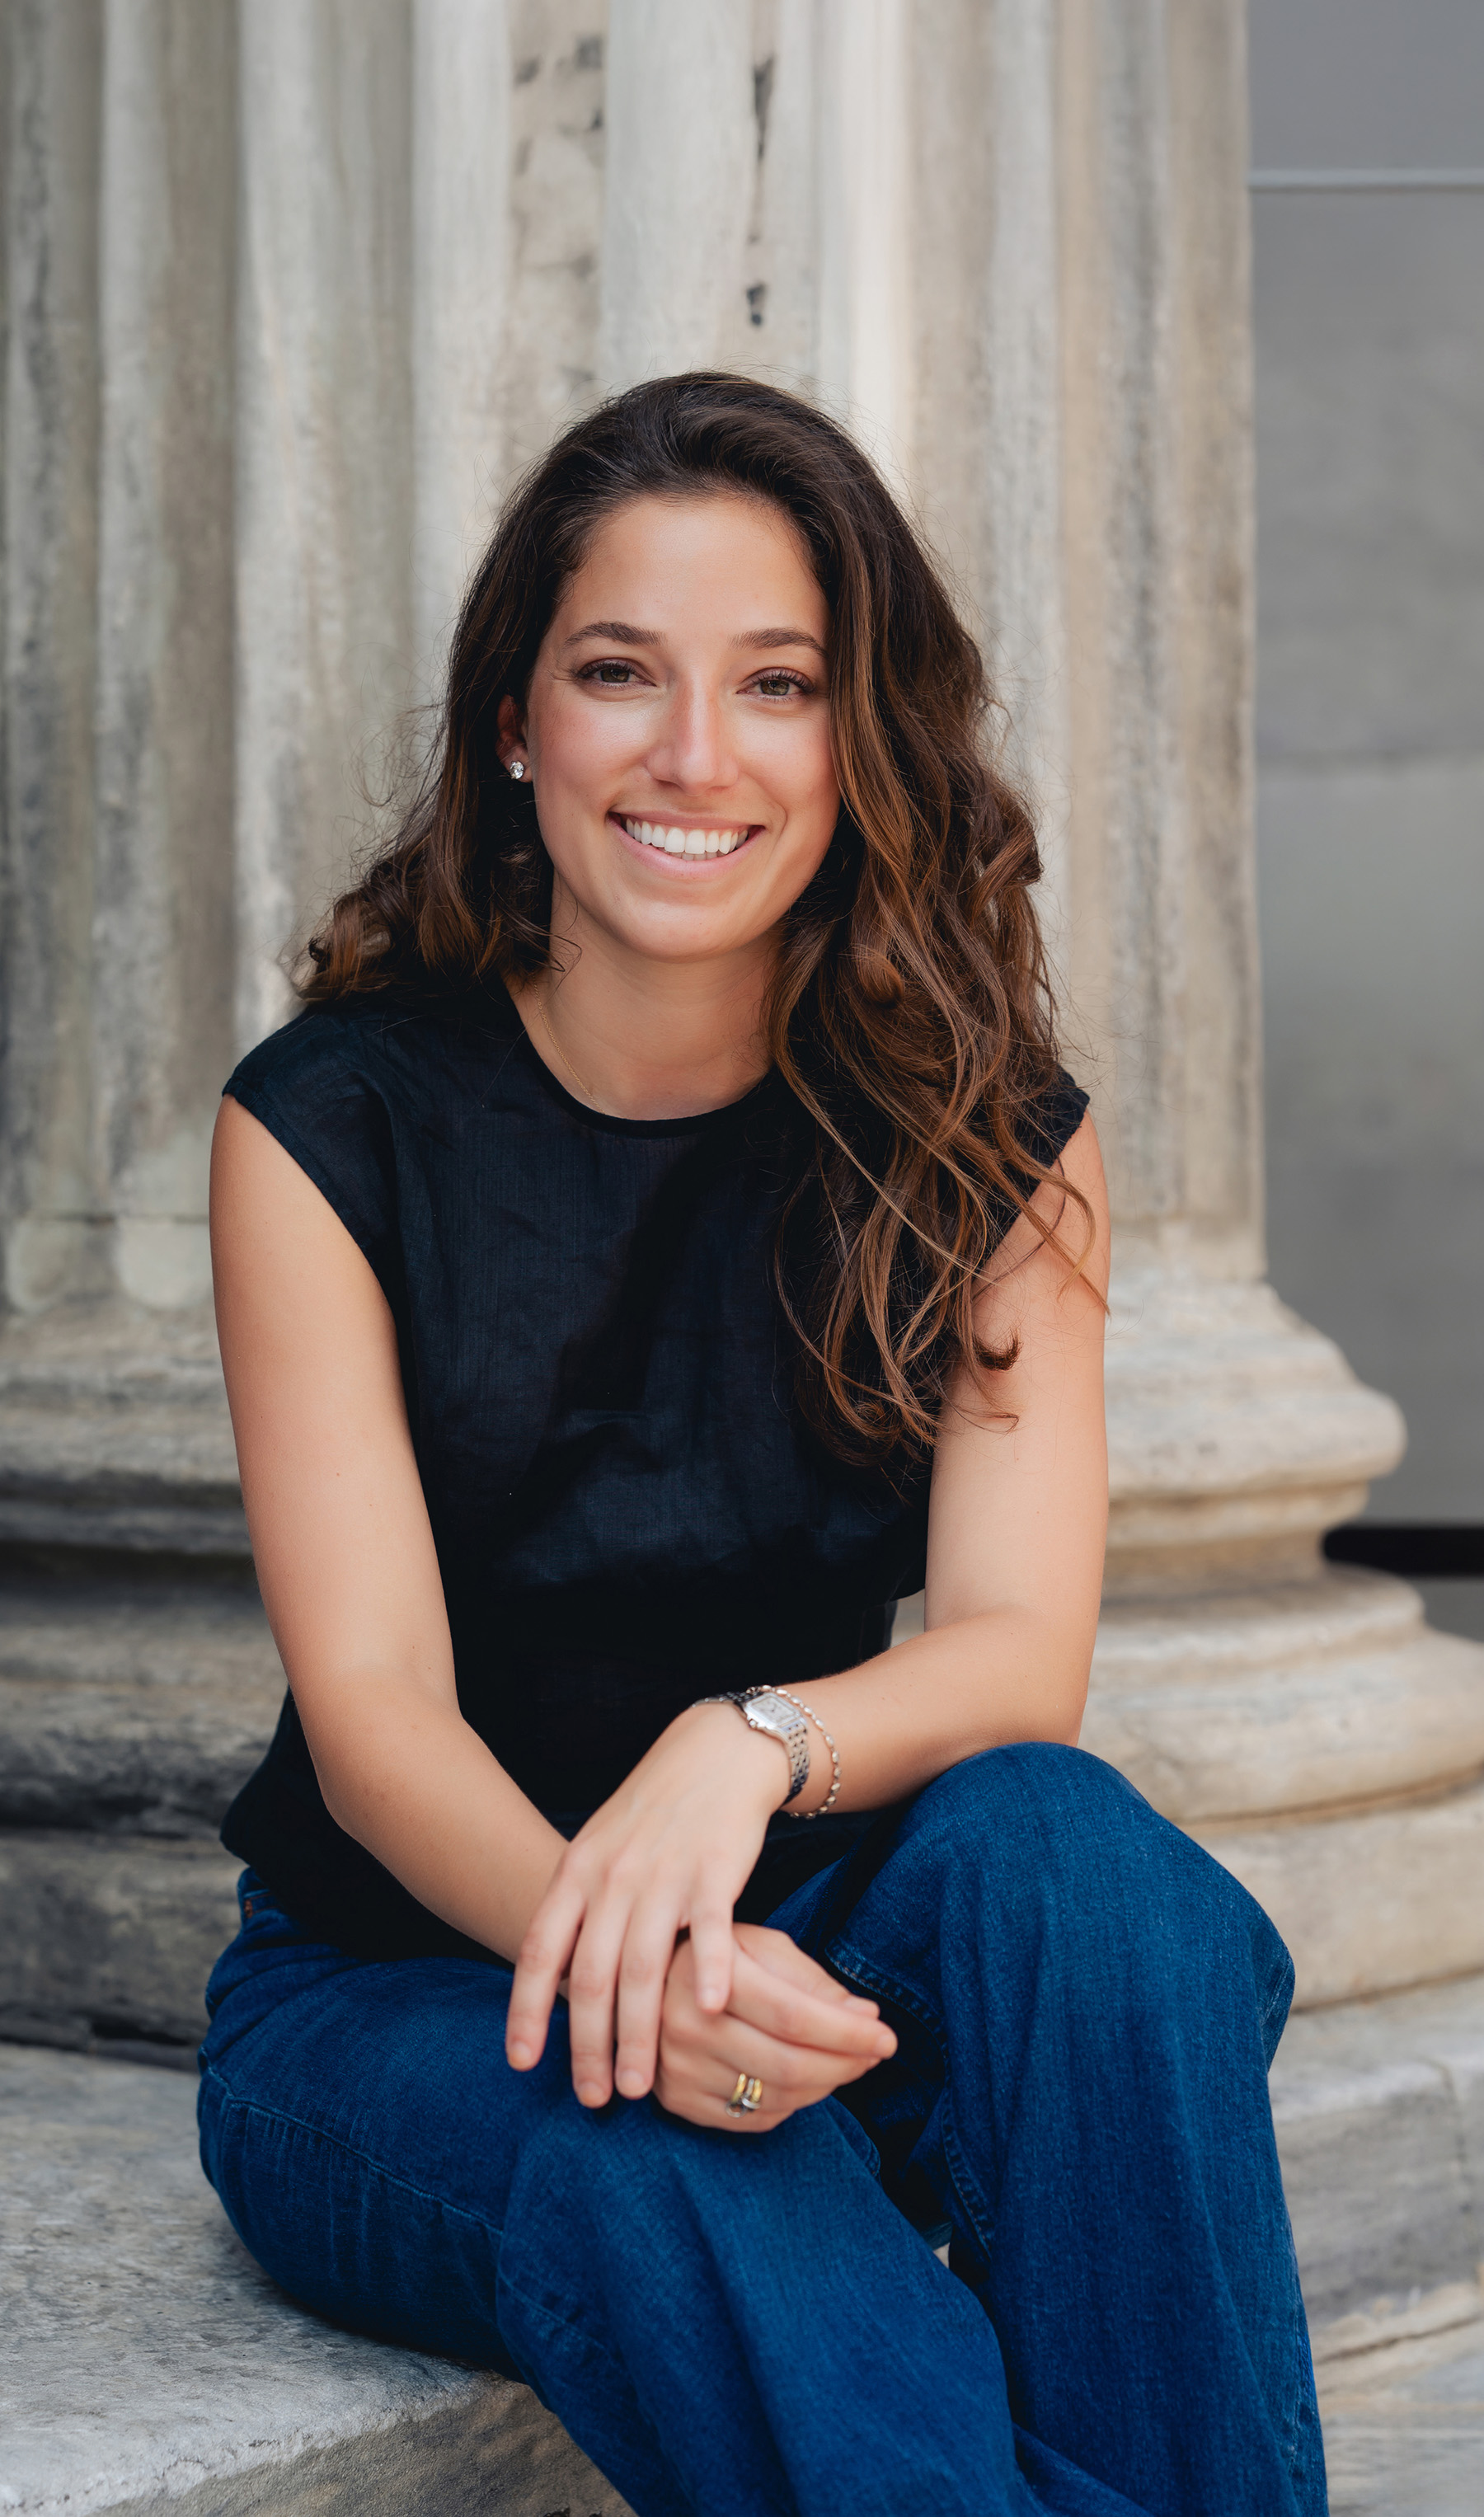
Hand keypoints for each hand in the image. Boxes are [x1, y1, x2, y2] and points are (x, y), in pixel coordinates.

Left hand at [506, 1701, 798, 2103]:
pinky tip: (709, 2012)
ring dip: (639, 2032)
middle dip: (588, 2044)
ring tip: (639, 2086)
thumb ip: (577, 1909)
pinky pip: (711, 1929)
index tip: (522, 2062)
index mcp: (578, 1873)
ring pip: (644, 1967)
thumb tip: (555, 1982)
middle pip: (592, 1974)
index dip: (527, 2009)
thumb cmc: (652, 1814)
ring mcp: (664, 1875)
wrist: (713, 1755)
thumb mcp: (598, 1851)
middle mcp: (614, 1877)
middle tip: (593, 2098)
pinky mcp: (716, 1870)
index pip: (541, 1950)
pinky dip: (711, 1970)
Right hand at [654, 1925, 896, 2131]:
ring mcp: (677, 2069)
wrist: (642, 1980)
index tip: (887, 2037)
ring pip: (775, 2097)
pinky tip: (806, 2081)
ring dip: (825, 2086)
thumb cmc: (716, 1956)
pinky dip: (792, 2105)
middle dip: (845, 2064)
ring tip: (847, 2064)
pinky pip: (752, 2119)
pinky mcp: (676, 2101)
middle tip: (875, 2054)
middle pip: (788, 2064)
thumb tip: (866, 2017)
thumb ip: (813, 1982)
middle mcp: (685, 2025)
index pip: (794, 2016)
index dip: (847, 2032)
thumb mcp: (762, 1947)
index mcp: (709, 1975)